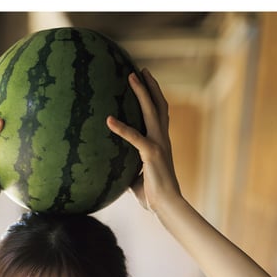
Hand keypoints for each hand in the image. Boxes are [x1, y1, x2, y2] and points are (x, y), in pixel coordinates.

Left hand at [106, 68, 182, 214]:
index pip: (159, 116)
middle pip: (159, 106)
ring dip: (142, 92)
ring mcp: (159, 144)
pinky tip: (109, 120)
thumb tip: (113, 169)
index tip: (147, 83)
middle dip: (150, 87)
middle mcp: (163, 140)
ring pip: (152, 111)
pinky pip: (135, 137)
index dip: (154, 98)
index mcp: (161, 144)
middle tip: (141, 70)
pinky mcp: (152, 153)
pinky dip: (122, 128)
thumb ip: (128, 168)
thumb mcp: (137, 178)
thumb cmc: (154, 196)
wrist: (168, 206)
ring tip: (131, 76)